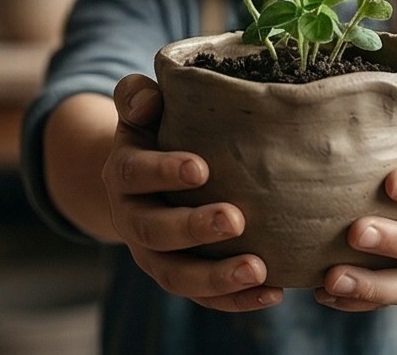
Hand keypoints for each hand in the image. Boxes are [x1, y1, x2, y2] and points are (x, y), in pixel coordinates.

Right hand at [103, 73, 283, 311]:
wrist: (144, 178)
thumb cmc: (156, 131)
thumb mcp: (141, 109)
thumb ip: (137, 96)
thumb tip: (150, 97)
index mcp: (123, 173)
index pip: (135, 174)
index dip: (163, 172)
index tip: (201, 168)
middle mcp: (132, 219)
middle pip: (154, 231)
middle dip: (193, 228)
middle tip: (235, 219)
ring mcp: (153, 255)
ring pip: (176, 275)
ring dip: (216, 277)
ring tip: (258, 269)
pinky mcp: (179, 277)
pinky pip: (203, 298)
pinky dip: (235, 300)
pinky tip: (273, 292)